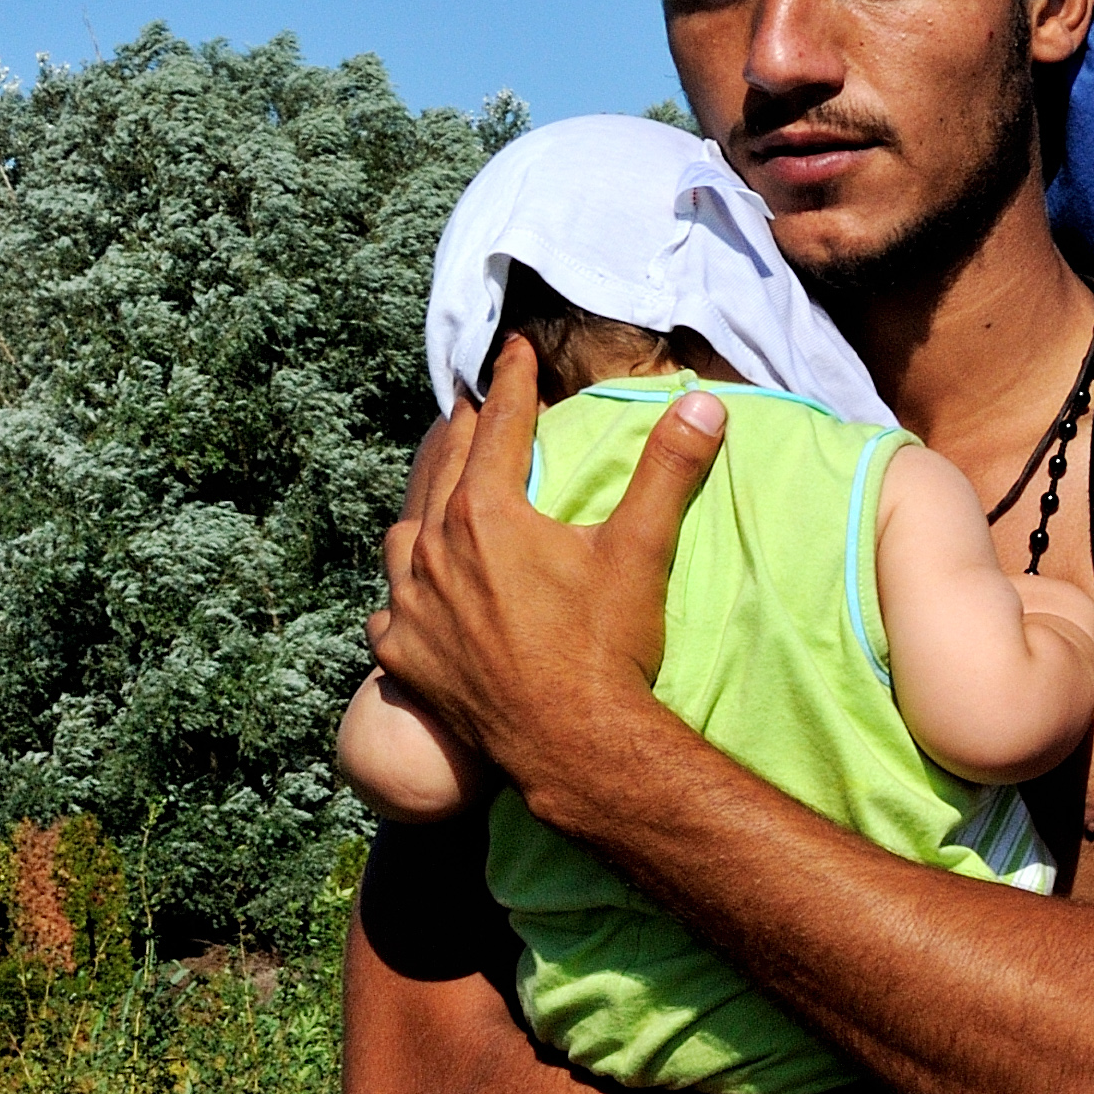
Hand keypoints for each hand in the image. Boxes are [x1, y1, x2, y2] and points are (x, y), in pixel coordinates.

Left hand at [373, 341, 726, 795]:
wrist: (571, 744)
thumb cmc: (605, 646)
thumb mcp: (640, 551)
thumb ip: (668, 471)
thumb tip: (706, 406)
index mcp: (486, 514)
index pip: (497, 427)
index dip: (511, 383)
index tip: (513, 349)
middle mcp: (434, 550)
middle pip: (439, 471)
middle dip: (457, 434)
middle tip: (466, 411)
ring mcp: (410, 606)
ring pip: (403, 536)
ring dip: (422, 511)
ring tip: (438, 501)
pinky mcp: (403, 657)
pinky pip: (388, 611)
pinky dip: (402, 595)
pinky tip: (414, 597)